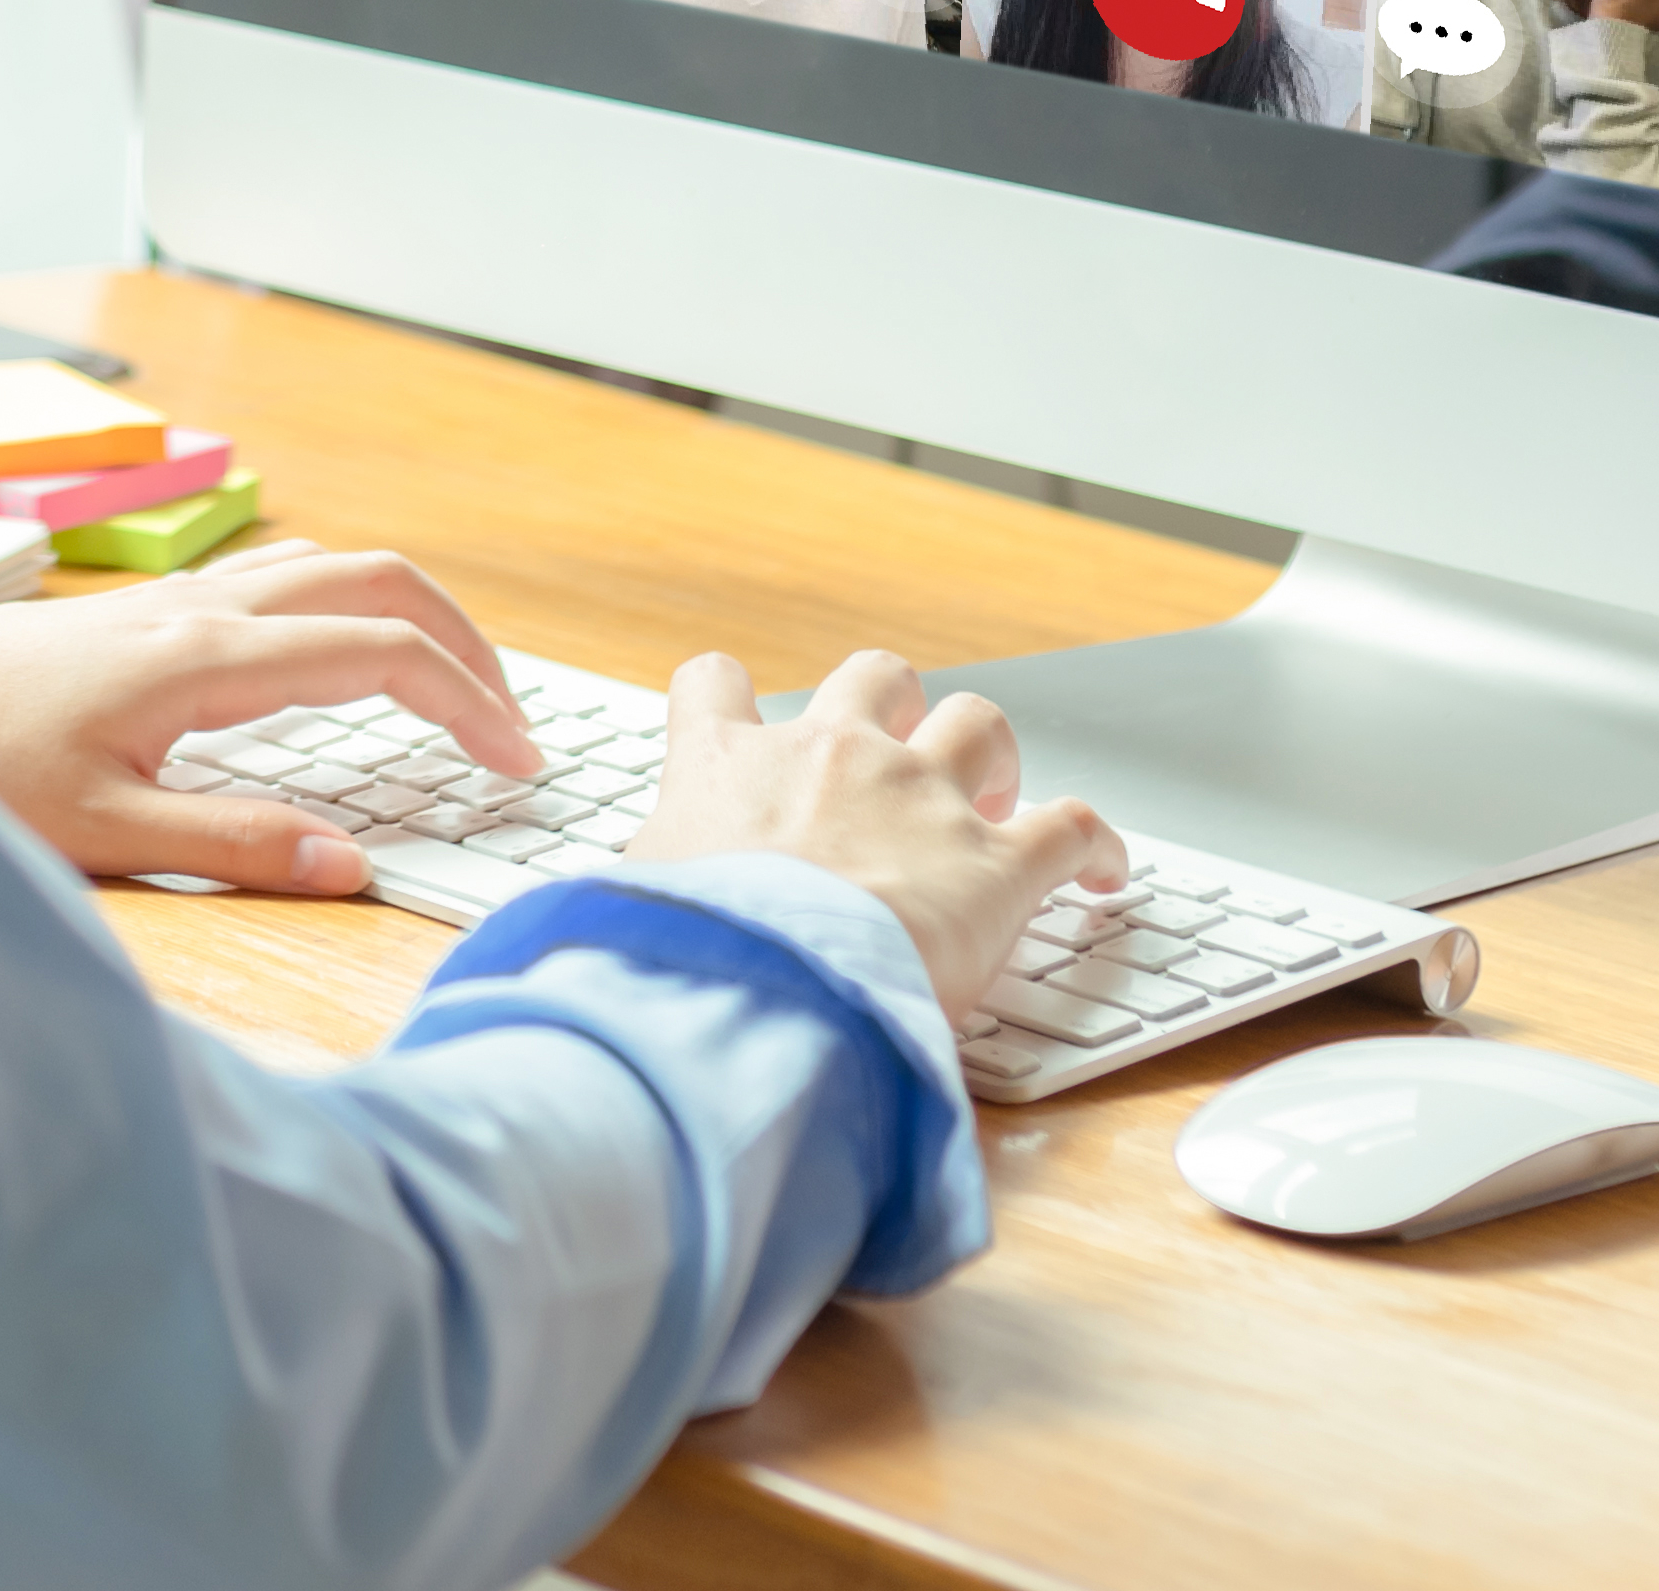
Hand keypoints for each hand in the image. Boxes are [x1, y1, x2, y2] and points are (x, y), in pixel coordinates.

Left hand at [0, 543, 539, 894]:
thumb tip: (354, 863)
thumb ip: (237, 844)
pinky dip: (344, 610)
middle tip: (510, 725)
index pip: (385, 652)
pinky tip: (332, 669)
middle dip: (464, 640)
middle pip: (377, 577)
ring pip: (329, 567)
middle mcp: (202, 608)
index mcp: (208, 655)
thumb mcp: (103, 831)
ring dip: (406, 615)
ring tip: (446, 692)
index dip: (471, 703)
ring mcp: (172, 601)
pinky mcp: (144, 614)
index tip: (520, 766)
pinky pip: (280, 580)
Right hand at [620, 648, 1124, 1019]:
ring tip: (999, 792)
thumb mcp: (618, 911)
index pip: (711, 685)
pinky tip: (1106, 872)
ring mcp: (920, 798)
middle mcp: (830, 756)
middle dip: (893, 706)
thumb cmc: (680, 953)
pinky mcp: (997, 862)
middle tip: (897, 760)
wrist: (765, 981)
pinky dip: (1097, 845)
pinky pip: (1076, 827)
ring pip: (978, 724)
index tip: (736, 719)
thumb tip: (552, 938)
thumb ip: (609, 899)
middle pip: (875, 676)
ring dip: (991, 755)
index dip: (726, 699)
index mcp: (726, 765)